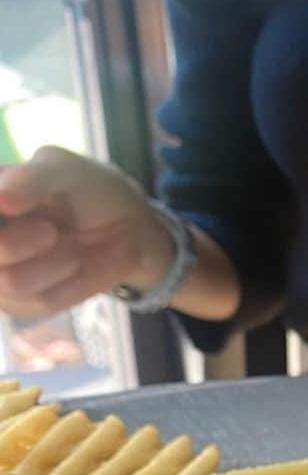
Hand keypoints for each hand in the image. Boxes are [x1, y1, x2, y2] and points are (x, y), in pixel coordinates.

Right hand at [0, 147, 172, 317]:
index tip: (16, 214)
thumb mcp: (62, 171)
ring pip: (12, 283)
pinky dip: (66, 283)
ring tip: (65, 243)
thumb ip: (31, 181)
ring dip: (51, 262)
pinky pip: (39, 302)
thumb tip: (2, 197)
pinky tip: (72, 265)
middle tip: (49, 229)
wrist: (128, 227)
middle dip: (20, 243)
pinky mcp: (20, 303)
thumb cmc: (86, 189)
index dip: (6, 241)